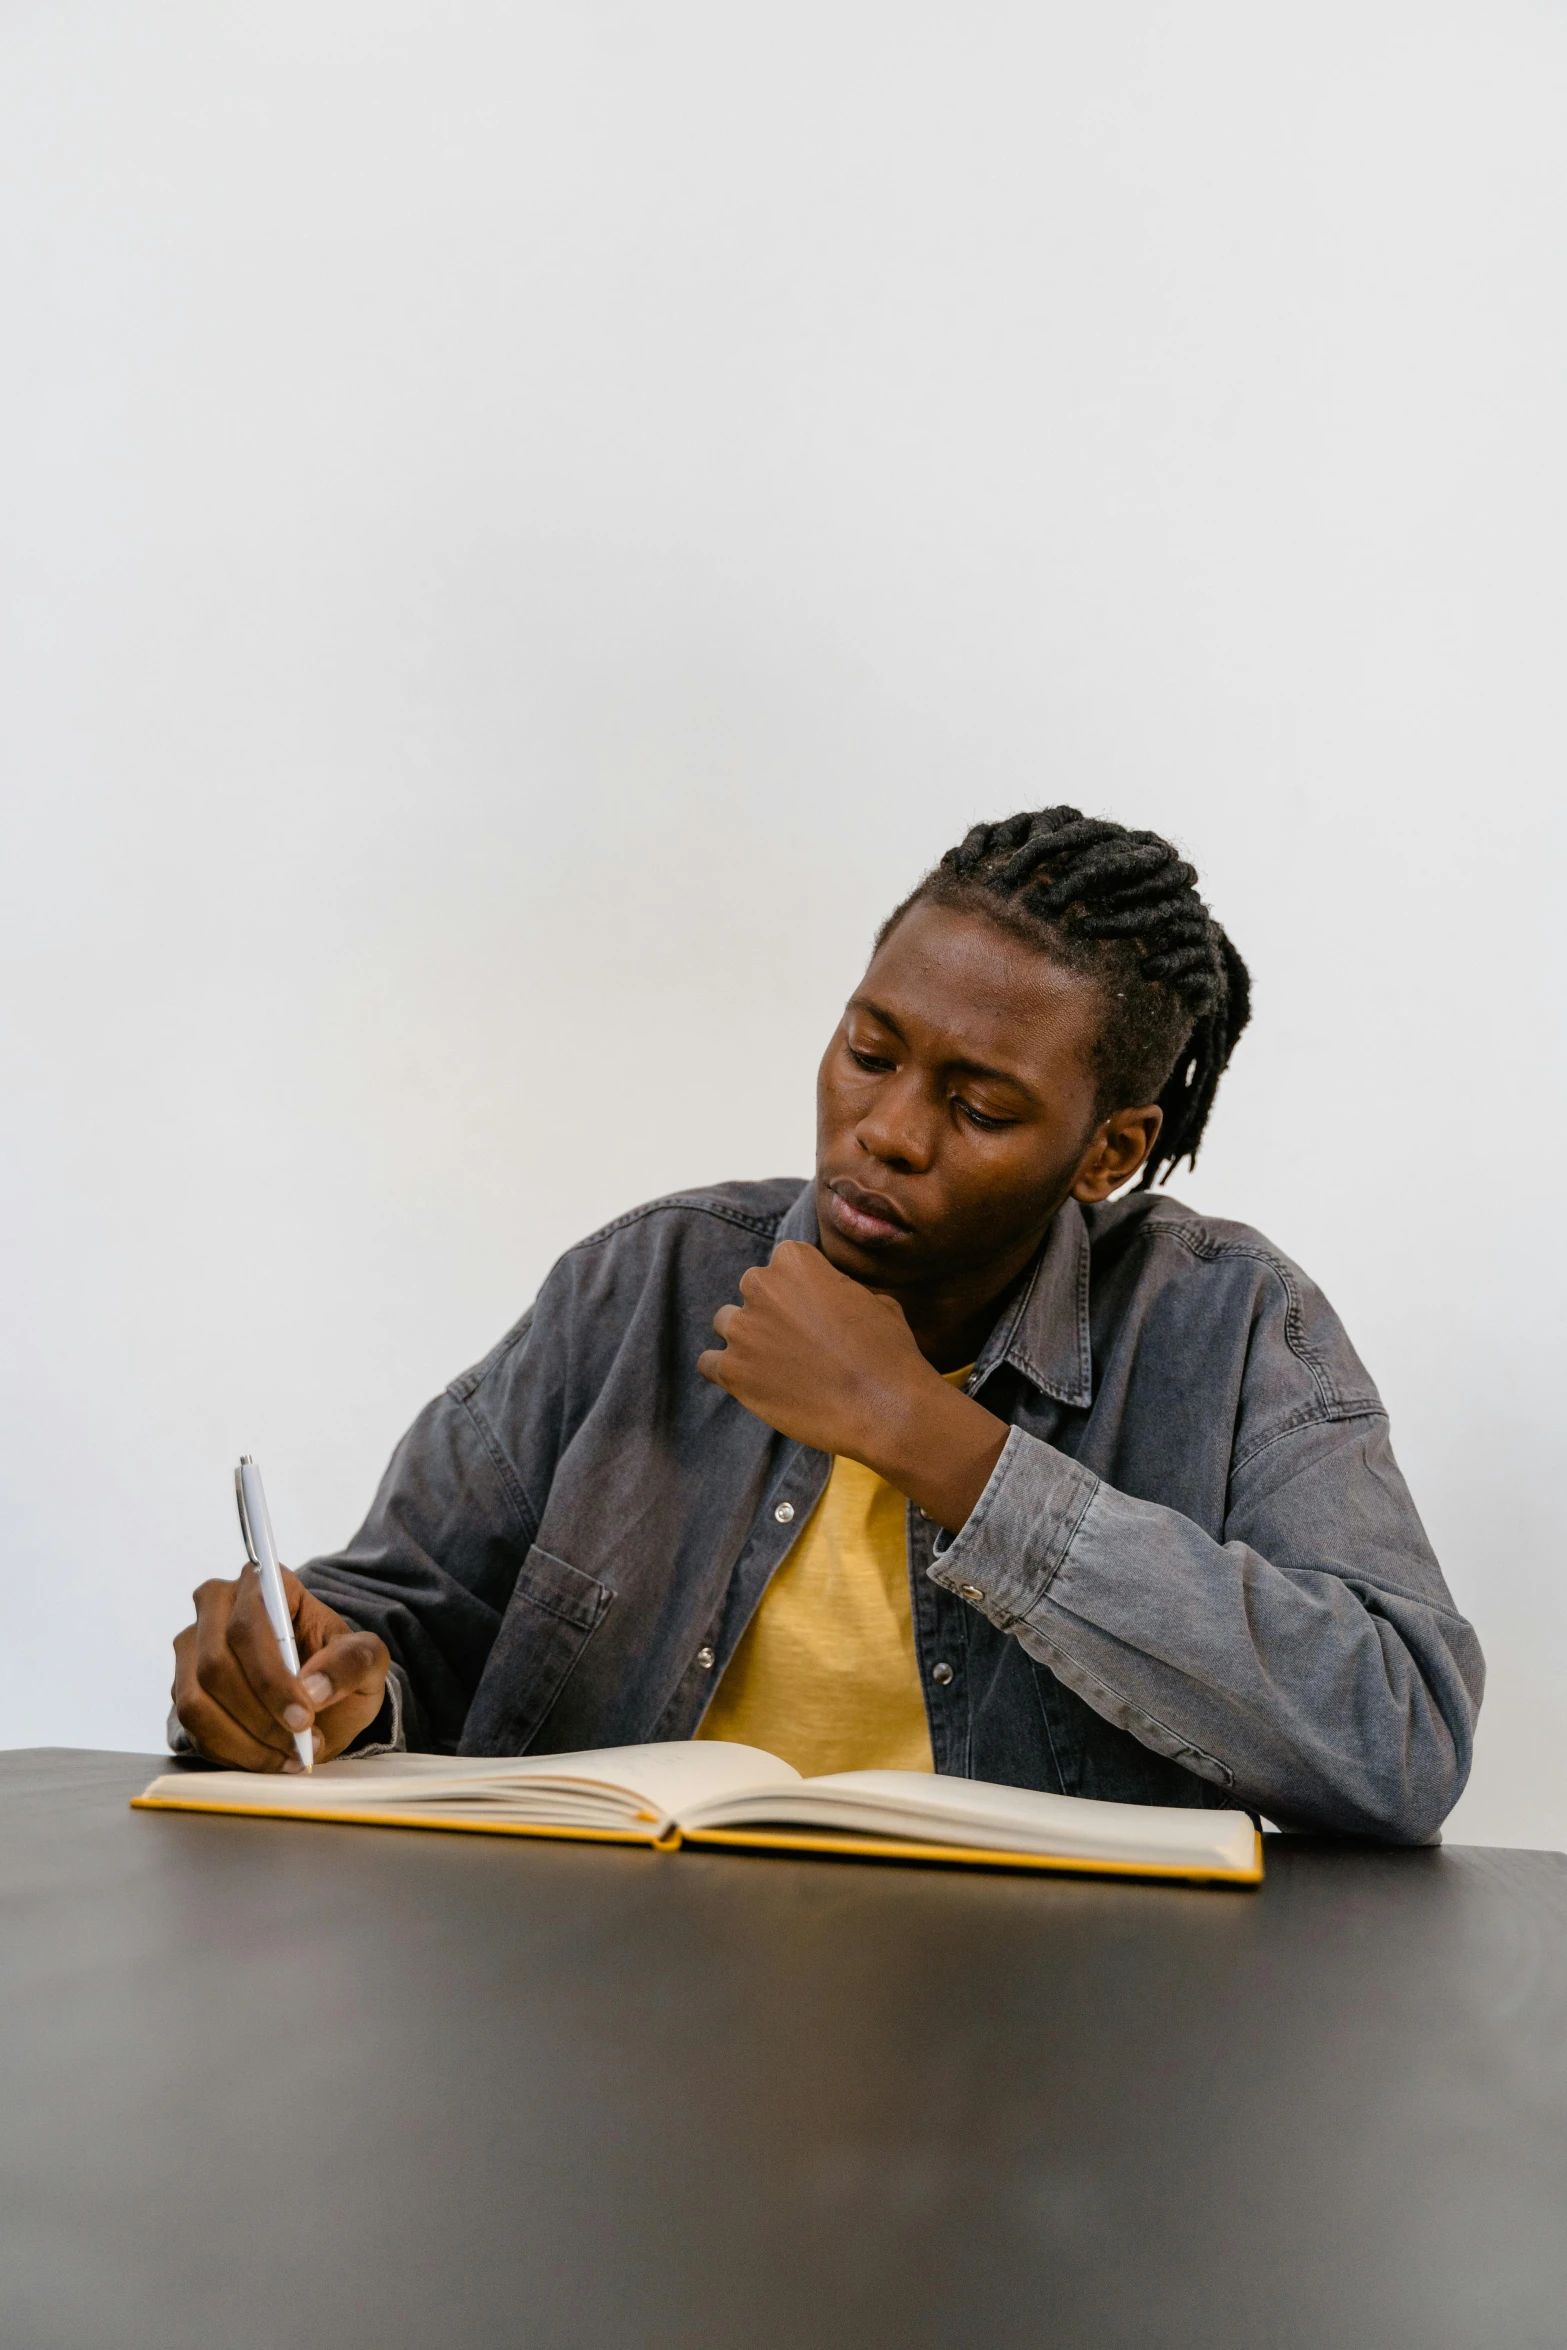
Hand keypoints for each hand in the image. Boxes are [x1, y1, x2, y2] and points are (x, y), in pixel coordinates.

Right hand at [172, 1566, 390, 1770]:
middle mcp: (217, 1607)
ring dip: (246, 1740)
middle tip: (303, 1744)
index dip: (271, 1677)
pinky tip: (269, 1758)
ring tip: (291, 1755)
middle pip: (215, 1665)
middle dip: (261, 1715)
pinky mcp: (182, 1689)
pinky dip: (232, 1752)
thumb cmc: (337, 1667)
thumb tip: (313, 1687)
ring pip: (196, 1701)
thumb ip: (352, 1662)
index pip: (249, 1625)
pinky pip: (192, 1728)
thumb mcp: (366, 1660)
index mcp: (264, 1584)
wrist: (318, 1696)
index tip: (304, 1716)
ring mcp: (192, 1650)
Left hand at [697, 1240, 1007, 1529]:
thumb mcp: (875, 1299)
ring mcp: (742, 1330)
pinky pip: (708, 1362)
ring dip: (747, 1338)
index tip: (817, 1309)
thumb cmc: (887, 1351)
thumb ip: (838, 1288)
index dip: (802, 1286)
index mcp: (795, 1260)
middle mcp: (761, 1287)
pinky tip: (753, 1381)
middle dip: (772, 1309)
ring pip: (727, 1323)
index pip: (784, 1262)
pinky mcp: (732, 1372)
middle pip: (753, 1289)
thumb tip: (828, 1297)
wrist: (883, 1407)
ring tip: (778, 1363)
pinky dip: (726, 1371)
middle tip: (800, 1339)